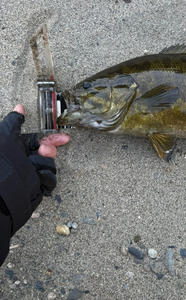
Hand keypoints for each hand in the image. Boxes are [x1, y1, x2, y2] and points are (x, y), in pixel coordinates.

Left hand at [0, 105, 68, 234]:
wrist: (1, 191)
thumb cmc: (1, 162)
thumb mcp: (4, 136)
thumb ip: (13, 121)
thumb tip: (19, 107)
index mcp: (18, 148)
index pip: (40, 140)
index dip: (53, 138)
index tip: (64, 138)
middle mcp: (25, 160)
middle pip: (48, 152)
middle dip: (48, 151)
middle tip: (44, 150)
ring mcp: (32, 174)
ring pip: (50, 165)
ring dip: (43, 165)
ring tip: (33, 169)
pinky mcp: (37, 187)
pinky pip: (50, 180)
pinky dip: (45, 179)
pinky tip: (38, 178)